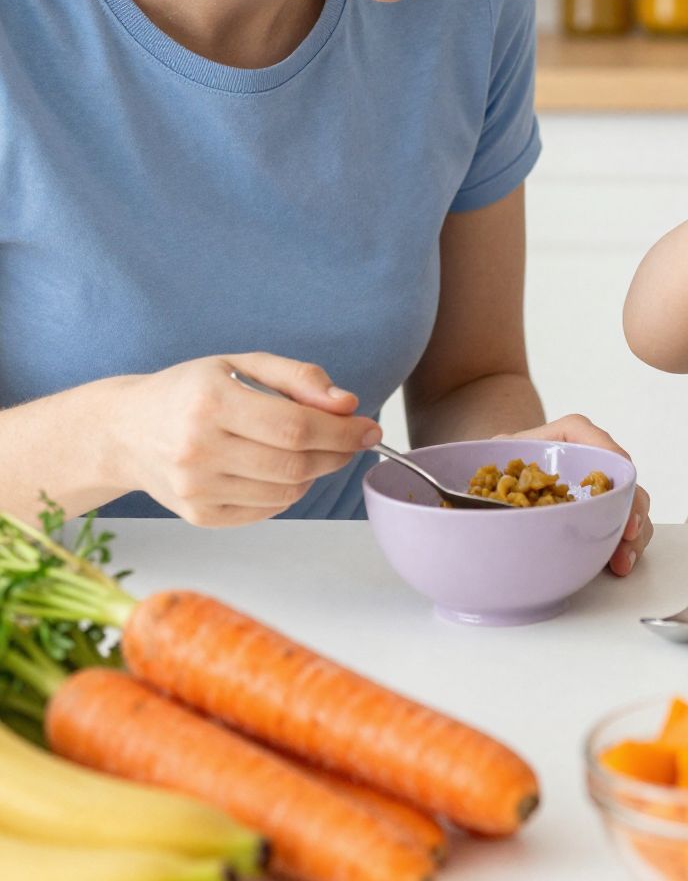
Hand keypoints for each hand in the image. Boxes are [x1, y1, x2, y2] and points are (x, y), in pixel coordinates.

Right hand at [111, 354, 379, 527]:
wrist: (124, 431)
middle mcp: (197, 450)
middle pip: (296, 465)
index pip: (296, 428)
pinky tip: (275, 467)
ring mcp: (195, 489)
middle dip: (337, 453)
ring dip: (313, 472)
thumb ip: (299, 377)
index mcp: (210, 404)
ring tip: (307, 449)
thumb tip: (347, 404)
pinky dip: (286, 490)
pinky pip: (267, 509)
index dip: (343, 431)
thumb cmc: (191, 392)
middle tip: (352, 439)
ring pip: (287, 492)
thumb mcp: (241, 364)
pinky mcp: (198, 516)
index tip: (370, 427)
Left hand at [502, 414, 653, 574]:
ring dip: (633, 533)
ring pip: (630, 504)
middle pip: (623, 476)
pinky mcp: (601, 512)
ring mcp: (598, 489)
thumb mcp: (492, 460)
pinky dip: (624, 544)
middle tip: (628, 533)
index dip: (611, 457)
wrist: (498, 476)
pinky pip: (622, 525)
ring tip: (622, 561)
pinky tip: (617, 564)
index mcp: (564, 438)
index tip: (619, 485)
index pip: (592, 437)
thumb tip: (472, 498)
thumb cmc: (498, 463)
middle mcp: (589, 460)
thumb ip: (489, 470)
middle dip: (632, 506)